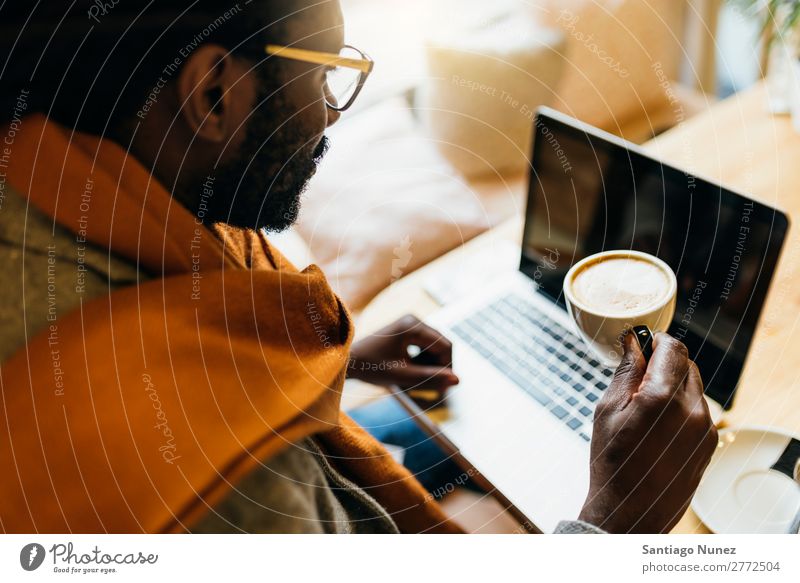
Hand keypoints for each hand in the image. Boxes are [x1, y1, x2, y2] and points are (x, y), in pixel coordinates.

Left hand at [348, 315, 458, 401]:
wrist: (348, 360)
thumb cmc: (371, 367)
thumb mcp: (403, 375)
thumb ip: (431, 377)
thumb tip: (457, 380)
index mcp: (414, 326)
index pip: (445, 346)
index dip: (448, 367)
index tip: (443, 386)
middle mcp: (414, 320)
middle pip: (441, 344)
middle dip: (440, 366)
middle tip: (435, 387)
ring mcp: (409, 324)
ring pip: (433, 346)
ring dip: (432, 364)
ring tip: (422, 381)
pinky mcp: (405, 330)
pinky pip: (424, 345)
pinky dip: (423, 360)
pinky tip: (415, 372)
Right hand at [578, 333, 717, 532]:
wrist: (631, 511)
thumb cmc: (612, 463)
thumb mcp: (607, 410)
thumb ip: (626, 371)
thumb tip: (633, 342)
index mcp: (662, 397)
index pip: (672, 348)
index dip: (655, 340)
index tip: (642, 343)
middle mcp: (692, 410)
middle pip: (686, 364)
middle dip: (664, 362)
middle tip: (638, 375)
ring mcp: (705, 428)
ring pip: (694, 386)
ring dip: (673, 383)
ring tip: (645, 405)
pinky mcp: (709, 442)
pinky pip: (699, 409)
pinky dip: (681, 405)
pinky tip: (658, 425)